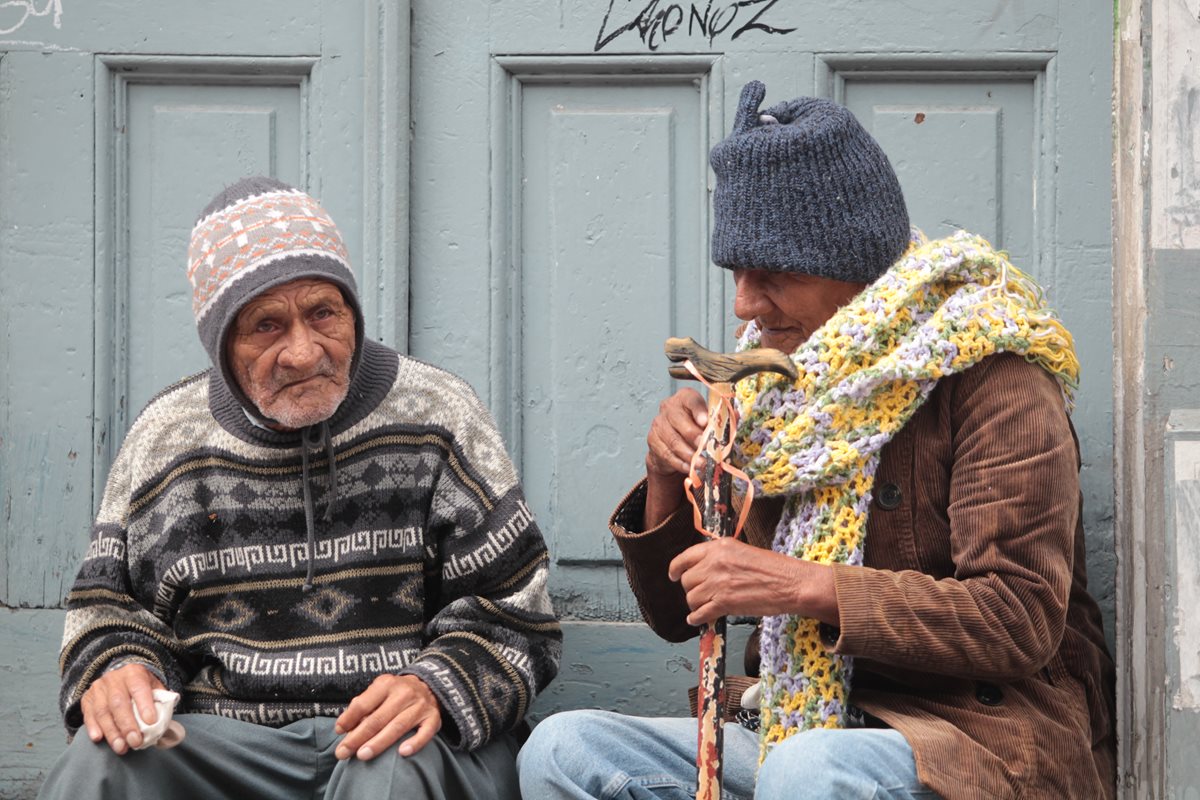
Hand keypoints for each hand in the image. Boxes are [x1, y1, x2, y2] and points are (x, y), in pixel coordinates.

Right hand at [80, 663, 165, 753]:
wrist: (120, 676)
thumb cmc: (141, 686)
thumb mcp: (154, 687)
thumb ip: (160, 702)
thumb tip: (164, 724)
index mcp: (134, 673)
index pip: (139, 688)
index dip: (145, 705)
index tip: (151, 722)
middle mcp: (114, 679)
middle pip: (118, 703)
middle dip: (127, 725)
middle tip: (135, 742)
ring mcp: (98, 689)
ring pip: (102, 711)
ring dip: (112, 732)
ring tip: (121, 747)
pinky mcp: (87, 699)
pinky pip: (88, 715)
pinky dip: (93, 728)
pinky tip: (98, 738)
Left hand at [335, 674, 440, 760]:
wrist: (429, 685)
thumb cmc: (396, 692)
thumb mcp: (379, 690)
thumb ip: (363, 705)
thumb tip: (344, 727)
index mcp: (386, 684)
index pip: (363, 704)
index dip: (348, 719)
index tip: (338, 732)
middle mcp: (404, 693)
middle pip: (377, 718)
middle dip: (358, 737)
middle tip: (343, 753)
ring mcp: (420, 706)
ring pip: (397, 727)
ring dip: (379, 743)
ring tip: (362, 756)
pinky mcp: (433, 718)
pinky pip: (425, 733)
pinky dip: (415, 743)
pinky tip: (402, 753)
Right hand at [644, 388, 707, 527]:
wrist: (672, 442)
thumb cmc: (695, 428)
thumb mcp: (709, 420)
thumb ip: (721, 418)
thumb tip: (737, 416)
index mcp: (685, 397)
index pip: (690, 400)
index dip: (698, 410)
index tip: (706, 422)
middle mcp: (668, 407)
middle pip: (679, 420)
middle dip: (693, 436)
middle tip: (705, 447)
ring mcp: (658, 424)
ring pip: (673, 440)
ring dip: (689, 454)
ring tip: (702, 464)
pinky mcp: (653, 441)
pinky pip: (667, 454)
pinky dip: (680, 463)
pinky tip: (690, 469)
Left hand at [668, 537, 837, 625]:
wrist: (791, 583)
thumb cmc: (774, 568)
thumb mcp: (743, 552)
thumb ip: (721, 558)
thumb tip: (705, 569)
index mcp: (719, 547)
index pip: (685, 557)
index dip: (676, 568)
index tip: (673, 575)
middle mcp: (715, 562)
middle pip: (686, 580)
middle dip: (691, 589)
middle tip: (700, 595)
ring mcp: (718, 583)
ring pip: (691, 597)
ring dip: (696, 604)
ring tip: (705, 607)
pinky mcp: (724, 602)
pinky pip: (700, 613)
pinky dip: (696, 618)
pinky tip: (698, 620)